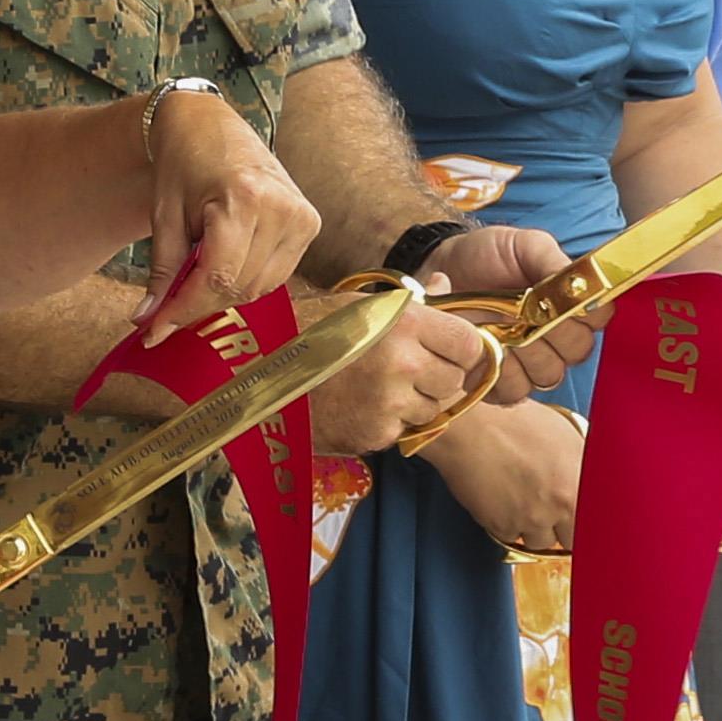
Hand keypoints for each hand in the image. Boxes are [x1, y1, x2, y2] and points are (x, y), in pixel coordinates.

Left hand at [142, 89, 319, 328]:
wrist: (209, 123)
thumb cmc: (182, 162)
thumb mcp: (164, 215)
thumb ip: (162, 271)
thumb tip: (149, 320)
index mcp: (244, 198)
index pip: (217, 277)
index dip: (184, 310)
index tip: (155, 331)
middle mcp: (281, 208)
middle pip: (239, 287)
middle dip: (199, 306)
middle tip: (165, 315)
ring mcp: (301, 215)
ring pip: (260, 287)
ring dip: (223, 295)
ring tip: (193, 284)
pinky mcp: (309, 222)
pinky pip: (276, 274)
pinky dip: (246, 281)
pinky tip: (222, 268)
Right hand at [308, 289, 503, 449]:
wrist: (252, 373)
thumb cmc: (304, 330)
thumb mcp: (358, 302)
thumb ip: (411, 302)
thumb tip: (448, 285)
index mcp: (404, 323)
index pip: (469, 344)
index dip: (459, 348)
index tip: (445, 350)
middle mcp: (403, 364)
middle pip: (453, 381)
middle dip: (436, 376)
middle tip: (405, 370)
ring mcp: (389, 405)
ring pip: (430, 409)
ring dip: (413, 402)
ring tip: (376, 388)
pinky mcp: (374, 435)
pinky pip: (400, 430)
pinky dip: (386, 423)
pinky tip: (357, 406)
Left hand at [414, 221, 594, 399]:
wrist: (443, 267)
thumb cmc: (486, 254)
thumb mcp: (521, 245)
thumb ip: (551, 259)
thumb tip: (580, 278)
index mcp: (570, 302)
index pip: (599, 318)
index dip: (586, 313)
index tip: (563, 300)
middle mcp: (556, 336)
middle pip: (578, 350)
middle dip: (554, 333)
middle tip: (528, 314)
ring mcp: (529, 361)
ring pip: (549, 374)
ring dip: (527, 354)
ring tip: (503, 330)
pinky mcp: (499, 380)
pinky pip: (514, 392)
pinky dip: (501, 374)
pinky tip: (486, 350)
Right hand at [419, 398, 585, 554]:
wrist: (469, 428)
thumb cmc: (511, 421)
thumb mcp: (564, 434)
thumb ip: (582, 464)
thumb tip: (589, 480)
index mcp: (581, 481)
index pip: (599, 522)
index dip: (589, 522)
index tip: (583, 521)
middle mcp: (560, 504)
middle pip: (573, 541)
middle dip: (565, 529)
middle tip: (555, 512)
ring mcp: (531, 519)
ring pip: (541, 543)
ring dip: (536, 529)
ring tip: (525, 502)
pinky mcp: (503, 527)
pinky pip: (511, 538)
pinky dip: (508, 526)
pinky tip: (504, 501)